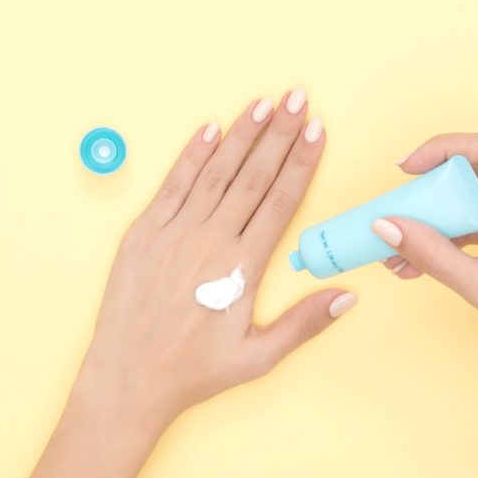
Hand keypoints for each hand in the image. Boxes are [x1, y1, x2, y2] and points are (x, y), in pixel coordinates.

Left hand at [76, 89, 355, 432]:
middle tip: (298, 98)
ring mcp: (173, 234)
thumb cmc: (194, 372)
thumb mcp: (259, 357)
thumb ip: (304, 323)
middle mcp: (209, 242)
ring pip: (215, 172)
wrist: (128, 379)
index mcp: (241, 268)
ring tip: (264, 103)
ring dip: (241, 135)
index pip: (280, 201)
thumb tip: (348, 296)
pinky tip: (210, 129)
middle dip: (279, 134)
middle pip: (252, 176)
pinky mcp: (142, 234)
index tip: (318, 131)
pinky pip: (172, 185)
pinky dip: (191, 155)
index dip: (301, 162)